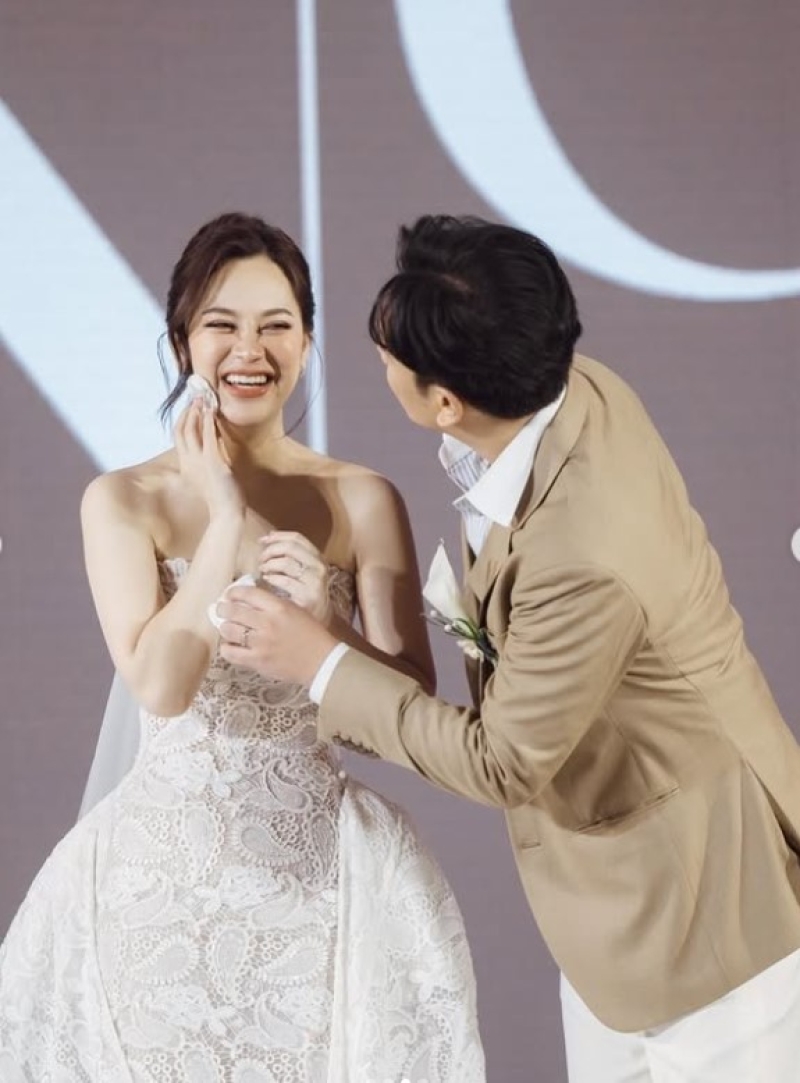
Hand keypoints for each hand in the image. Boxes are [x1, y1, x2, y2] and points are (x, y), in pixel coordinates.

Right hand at [174, 398, 243, 517]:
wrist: (226, 513)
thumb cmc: (223, 496)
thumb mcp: (214, 472)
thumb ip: (212, 455)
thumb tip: (216, 437)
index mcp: (186, 465)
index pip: (179, 437)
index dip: (183, 420)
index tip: (191, 407)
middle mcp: (188, 462)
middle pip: (180, 430)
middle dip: (187, 411)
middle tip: (195, 397)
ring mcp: (198, 462)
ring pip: (190, 430)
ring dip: (196, 412)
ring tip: (202, 398)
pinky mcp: (212, 462)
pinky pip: (207, 436)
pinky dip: (208, 421)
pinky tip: (211, 411)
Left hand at [216, 585, 339, 684]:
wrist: (321, 661)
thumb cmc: (311, 635)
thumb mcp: (295, 610)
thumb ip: (273, 604)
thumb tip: (249, 601)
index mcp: (279, 607)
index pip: (247, 593)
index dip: (233, 592)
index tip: (230, 595)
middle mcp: (267, 623)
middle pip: (232, 610)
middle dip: (223, 609)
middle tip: (222, 610)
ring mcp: (261, 643)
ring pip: (228, 630)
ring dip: (225, 627)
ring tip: (228, 628)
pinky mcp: (257, 660)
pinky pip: (230, 652)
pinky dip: (227, 648)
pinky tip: (232, 646)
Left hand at [258, 531, 330, 622]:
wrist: (316, 623)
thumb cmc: (302, 596)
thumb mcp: (301, 572)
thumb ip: (289, 556)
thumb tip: (267, 537)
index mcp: (318, 558)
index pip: (297, 538)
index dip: (277, 536)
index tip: (262, 541)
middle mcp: (319, 567)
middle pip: (290, 547)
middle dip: (270, 551)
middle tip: (261, 560)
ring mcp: (315, 582)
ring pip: (286, 562)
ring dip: (269, 565)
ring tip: (263, 572)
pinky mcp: (307, 596)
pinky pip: (284, 580)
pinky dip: (271, 578)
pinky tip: (266, 581)